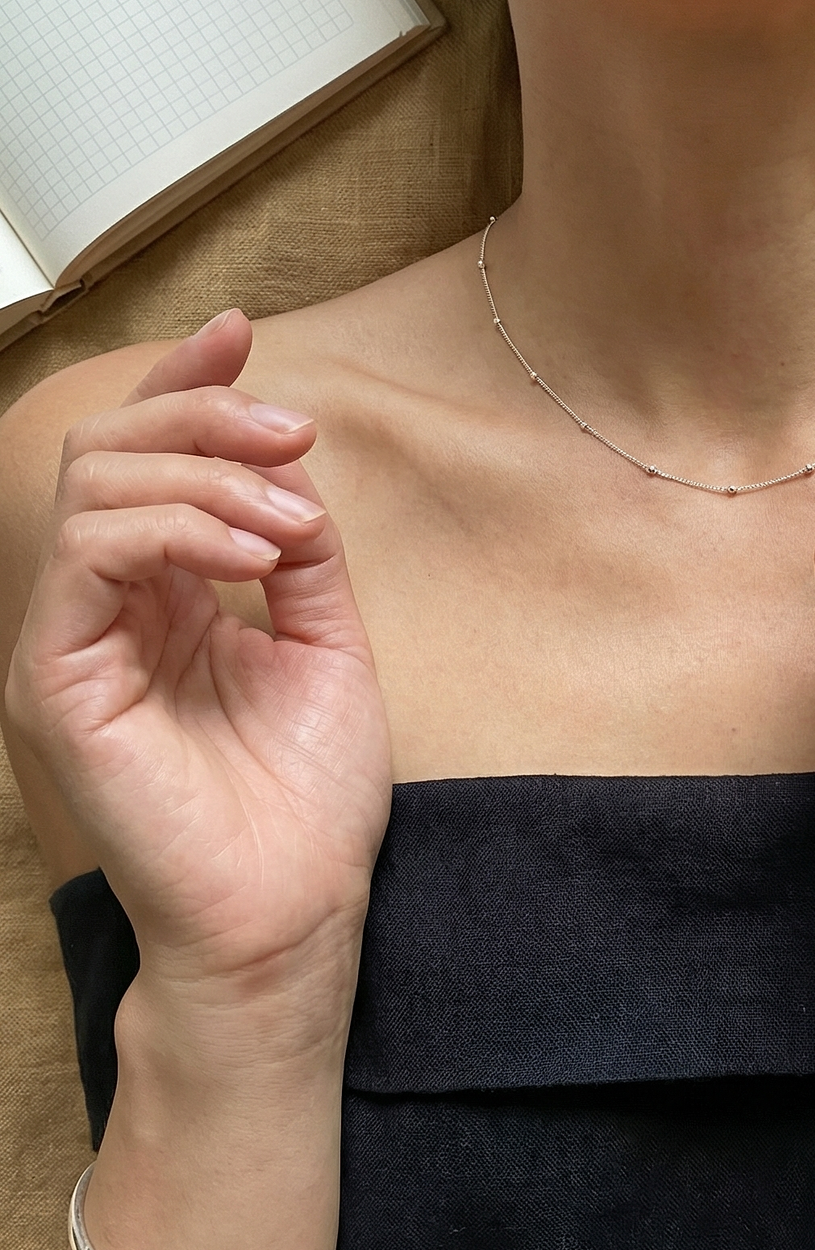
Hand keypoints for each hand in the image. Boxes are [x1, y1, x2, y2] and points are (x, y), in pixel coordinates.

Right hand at [4, 313, 391, 1059]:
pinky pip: (88, 553)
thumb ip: (299, 553)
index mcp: (160, 597)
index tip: (242, 333)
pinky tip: (250, 551)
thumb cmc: (304, 802)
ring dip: (204, 474)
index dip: (183, 386)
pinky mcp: (54, 680)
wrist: (291, 916)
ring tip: (286, 518)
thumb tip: (291, 467)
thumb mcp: (325, 645)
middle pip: (111, 450)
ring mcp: (71, 642)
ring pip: (94, 485)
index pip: (144, 461)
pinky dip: (174, 526)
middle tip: (294, 432)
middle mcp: (103, 610)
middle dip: (204, 415)